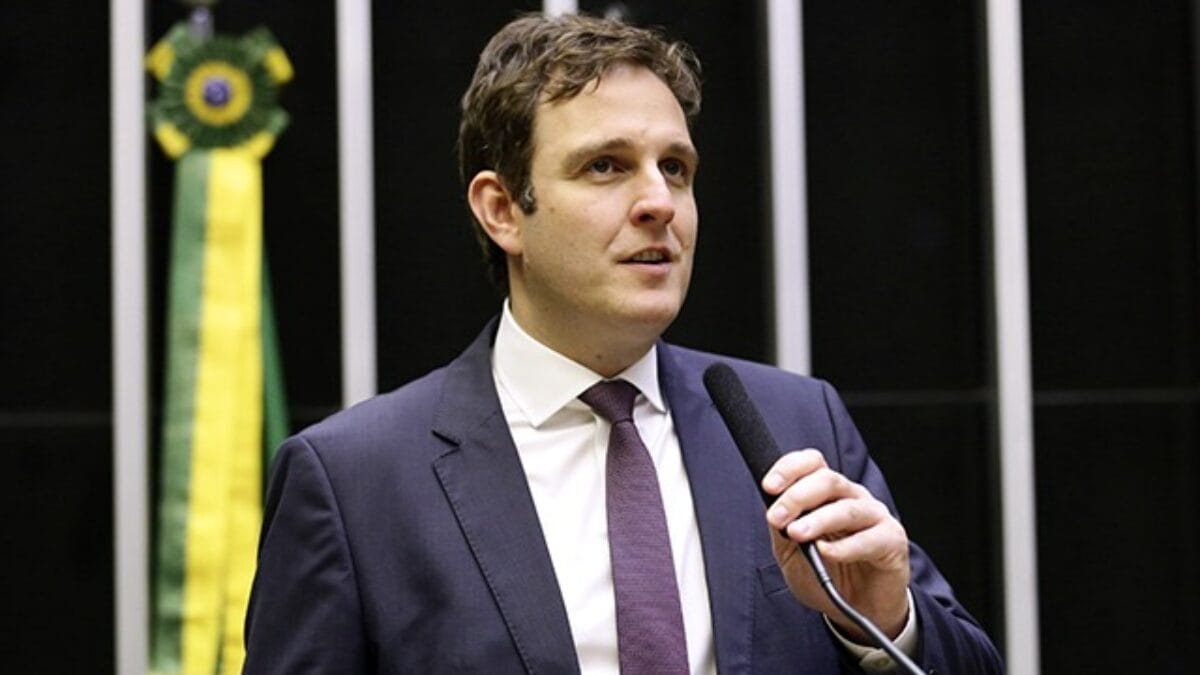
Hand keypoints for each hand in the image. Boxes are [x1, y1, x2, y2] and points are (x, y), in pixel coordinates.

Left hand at [763, 449, 909, 642]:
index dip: (790, 469)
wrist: (859, 609)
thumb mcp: (791, 553)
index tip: (769, 486)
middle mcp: (852, 498)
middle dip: (797, 496)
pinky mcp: (891, 541)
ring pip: (847, 508)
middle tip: (777, 518)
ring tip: (797, 533)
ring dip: (818, 520)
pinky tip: (825, 552)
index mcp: (828, 493)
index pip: (813, 463)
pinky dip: (844, 547)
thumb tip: (774, 515)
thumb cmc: (827, 573)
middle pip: (828, 480)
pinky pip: (869, 539)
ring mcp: (875, 517)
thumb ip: (782, 531)